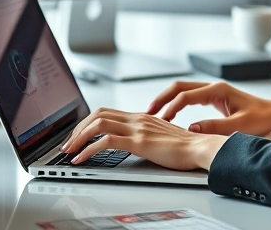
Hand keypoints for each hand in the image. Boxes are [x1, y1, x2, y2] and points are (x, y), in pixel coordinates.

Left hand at [61, 108, 226, 170]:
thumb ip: (147, 136)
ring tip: (69, 151)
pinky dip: (88, 150)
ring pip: (97, 125)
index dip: (87, 123)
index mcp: (141, 117)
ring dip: (78, 138)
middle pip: (97, 114)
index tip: (78, 136)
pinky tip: (82, 158)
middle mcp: (137, 119)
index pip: (106, 112)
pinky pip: (106, 142)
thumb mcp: (161, 138)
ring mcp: (138, 129)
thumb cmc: (186, 147)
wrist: (202, 148)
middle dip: (77, 129)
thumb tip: (134, 144)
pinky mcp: (139, 142)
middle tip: (68, 144)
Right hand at [146, 80, 270, 135]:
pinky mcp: (214, 97)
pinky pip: (190, 96)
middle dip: (162, 97)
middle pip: (180, 86)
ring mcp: (213, 91)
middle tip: (148, 111)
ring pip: (183, 89)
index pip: (187, 95)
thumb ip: (215, 128)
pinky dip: (177, 103)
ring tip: (154, 113)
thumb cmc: (261, 118)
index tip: (162, 120)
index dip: (172, 107)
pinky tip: (170, 114)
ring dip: (168, 99)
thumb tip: (191, 129)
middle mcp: (213, 87)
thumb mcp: (239, 126)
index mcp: (218, 90)